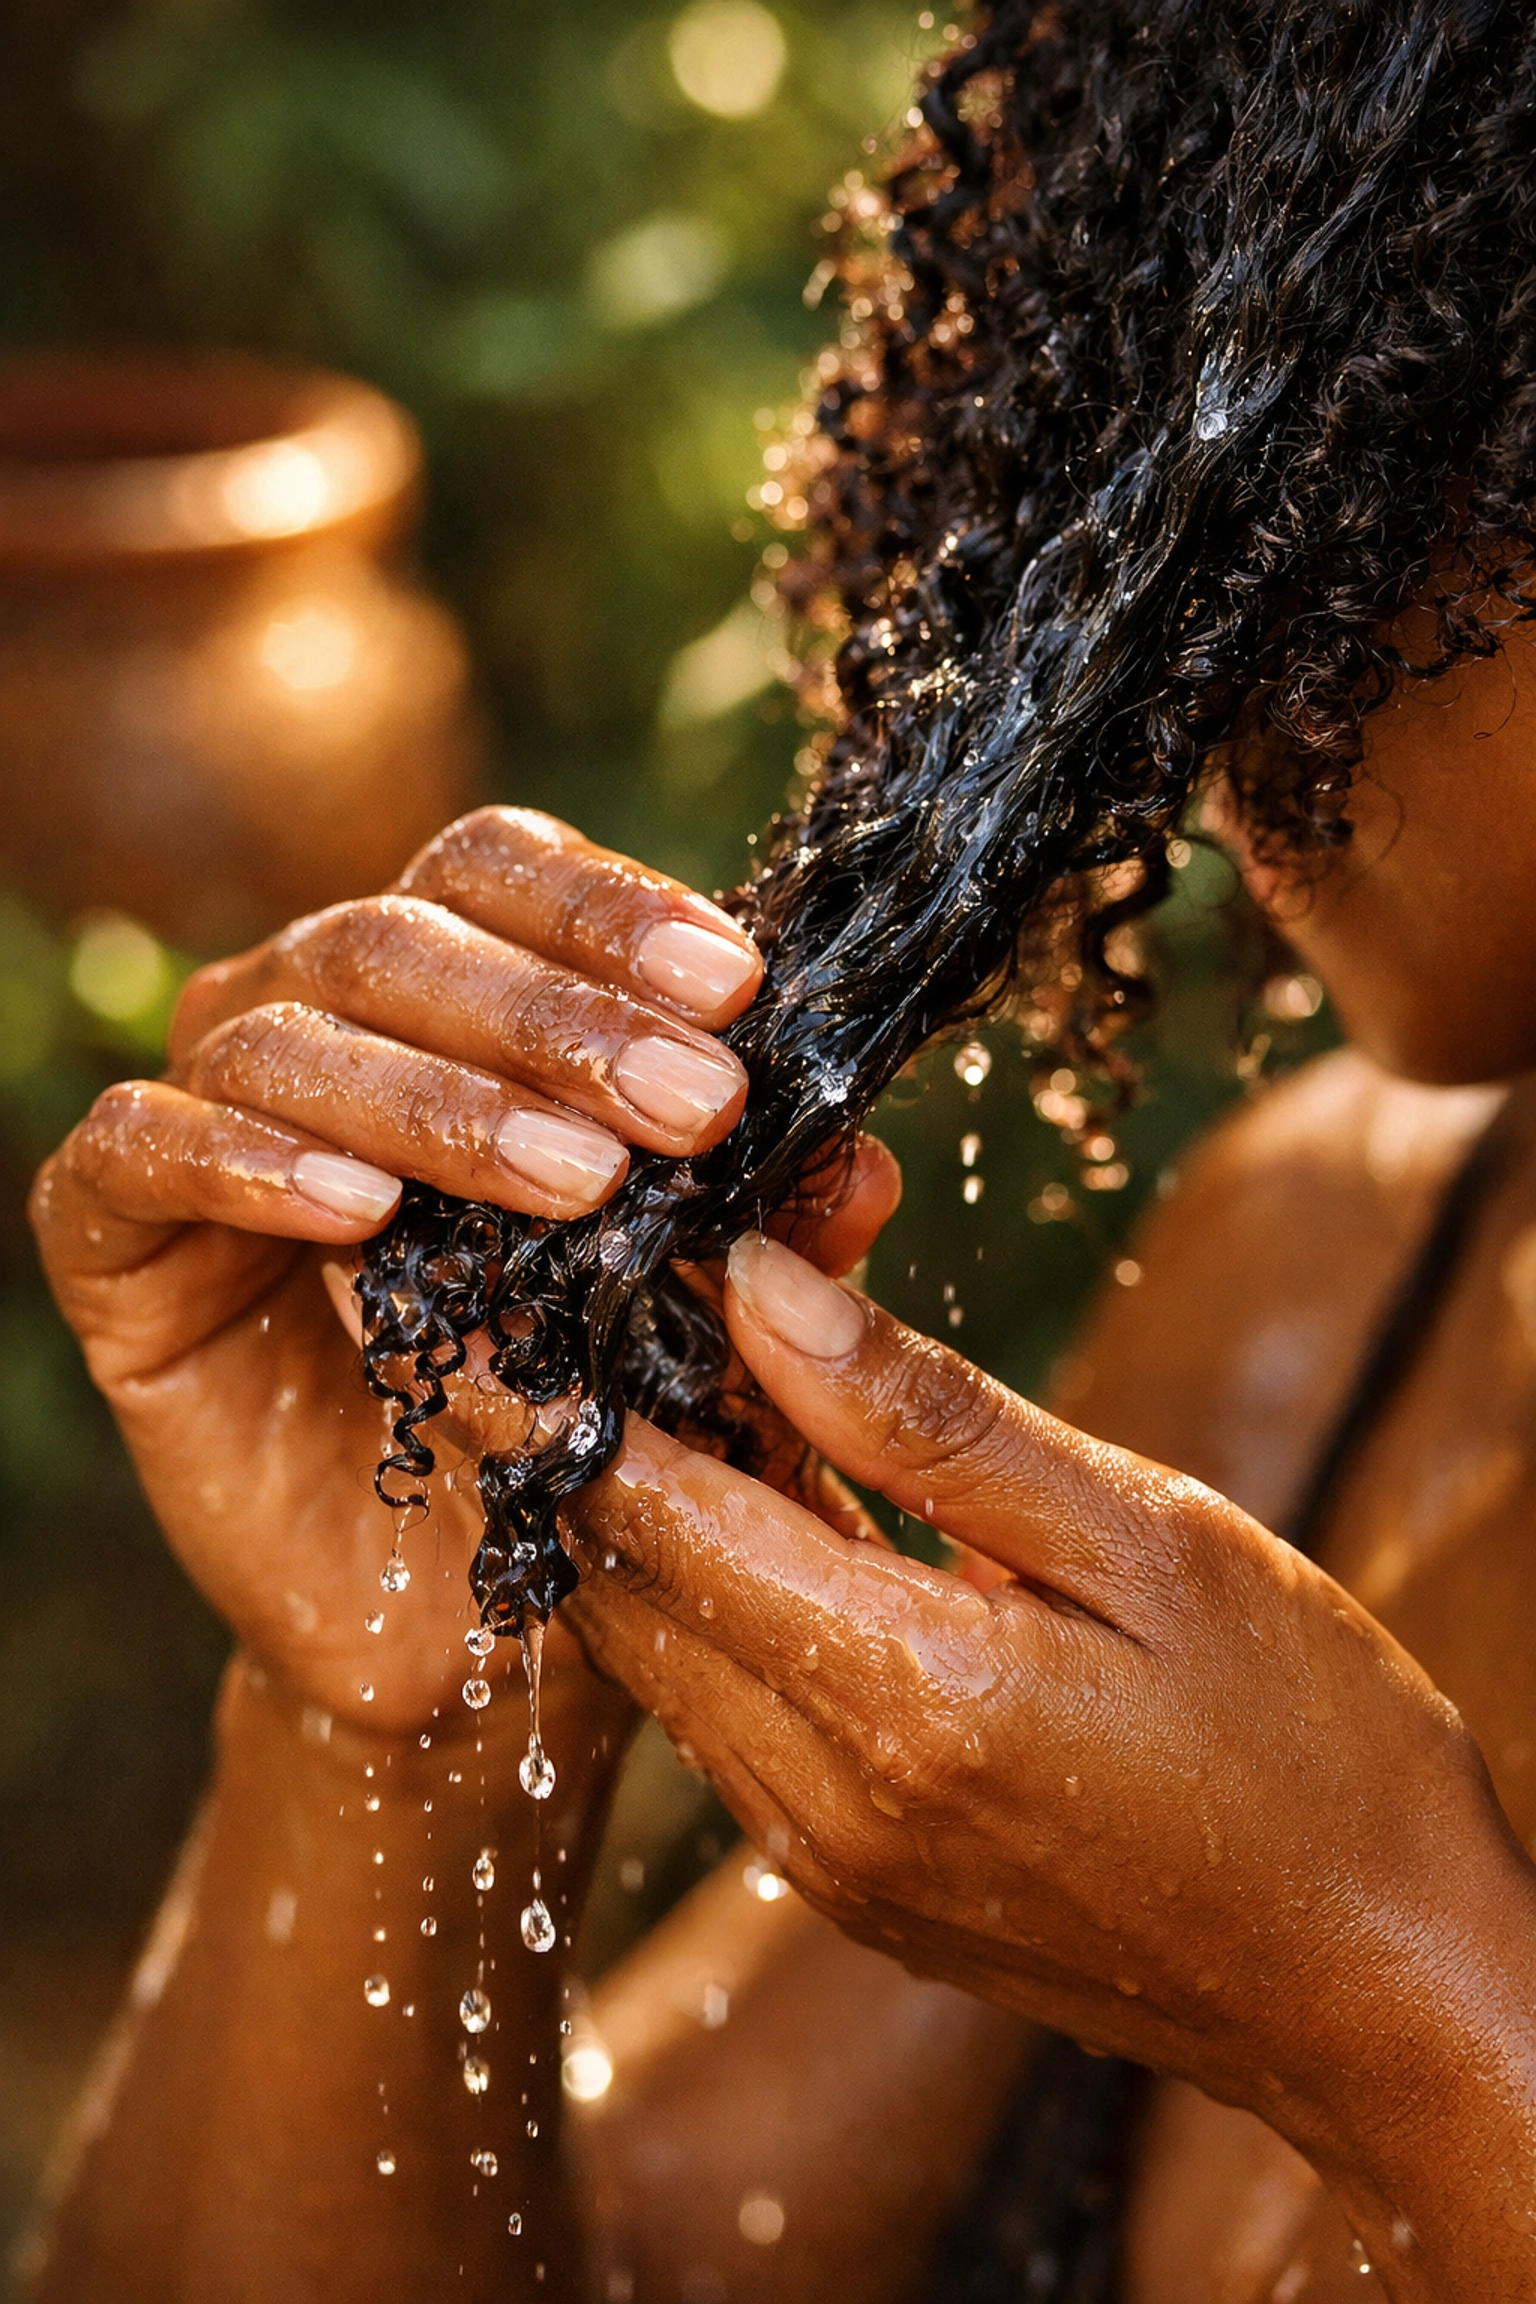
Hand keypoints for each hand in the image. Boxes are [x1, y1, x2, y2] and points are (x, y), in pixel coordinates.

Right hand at [30, 806, 891, 1742]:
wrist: (430, 1599)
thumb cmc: (563, 1414)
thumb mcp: (685, 1320)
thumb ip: (758, 1234)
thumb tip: (865, 1163)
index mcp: (443, 991)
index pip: (502, 877)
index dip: (611, 914)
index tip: (737, 988)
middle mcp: (312, 1017)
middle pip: (402, 935)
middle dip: (558, 1018)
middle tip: (692, 1103)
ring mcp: (199, 1108)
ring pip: (288, 1034)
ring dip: (441, 1099)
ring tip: (572, 1182)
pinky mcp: (110, 1228)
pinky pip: (143, 1150)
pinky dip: (249, 1163)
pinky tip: (359, 1216)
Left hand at [564, 1235, 1535, 2277]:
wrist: (1384, 1987)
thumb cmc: (1309, 1746)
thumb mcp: (1144, 1539)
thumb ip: (932, 1420)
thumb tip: (761, 1290)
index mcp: (902, 1694)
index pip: (649, 1513)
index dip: (550, 1392)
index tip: (493, 1293)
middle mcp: (824, 1798)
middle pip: (622, 1581)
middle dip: (588, 1429)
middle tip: (597, 1295)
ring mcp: (829, 1860)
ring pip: (662, 1646)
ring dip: (650, 1507)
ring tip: (687, 1363)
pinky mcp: (855, 1884)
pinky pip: (727, 1711)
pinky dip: (718, 1591)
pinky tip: (772, 1492)